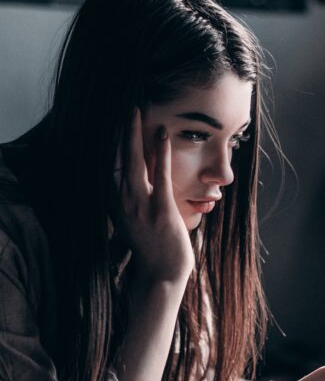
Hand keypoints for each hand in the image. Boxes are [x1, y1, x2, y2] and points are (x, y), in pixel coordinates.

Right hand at [115, 109, 193, 283]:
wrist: (161, 275)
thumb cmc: (152, 250)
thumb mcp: (134, 224)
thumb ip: (130, 204)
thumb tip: (131, 189)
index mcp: (116, 204)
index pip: (107, 166)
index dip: (107, 143)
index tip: (108, 121)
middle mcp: (123, 202)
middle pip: (115, 158)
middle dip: (117, 130)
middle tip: (121, 105)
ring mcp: (140, 205)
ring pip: (133, 162)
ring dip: (134, 133)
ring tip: (135, 109)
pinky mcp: (160, 209)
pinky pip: (159, 175)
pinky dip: (160, 153)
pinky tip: (162, 133)